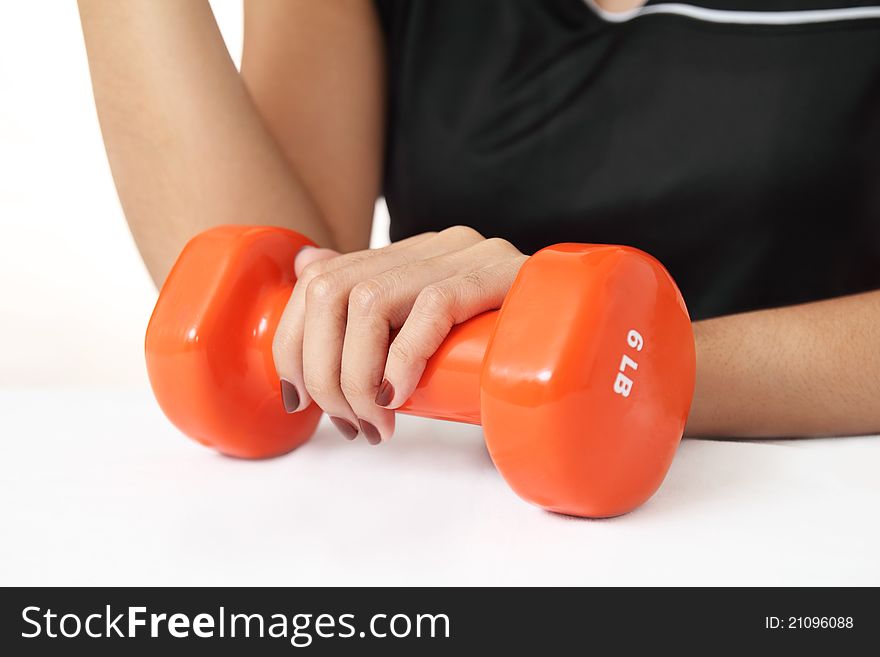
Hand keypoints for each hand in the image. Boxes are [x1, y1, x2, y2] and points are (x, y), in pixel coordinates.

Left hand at [272, 226, 526, 443]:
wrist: (590, 333)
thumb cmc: (503, 344)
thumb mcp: (427, 327)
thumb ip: (370, 294)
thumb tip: (307, 270)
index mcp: (408, 255)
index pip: (320, 283)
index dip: (293, 344)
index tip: (301, 400)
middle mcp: (432, 245)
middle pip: (334, 292)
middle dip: (321, 371)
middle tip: (348, 424)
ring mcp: (468, 254)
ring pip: (371, 301)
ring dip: (355, 375)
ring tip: (376, 423)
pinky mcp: (502, 272)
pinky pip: (435, 304)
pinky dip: (403, 356)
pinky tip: (397, 395)